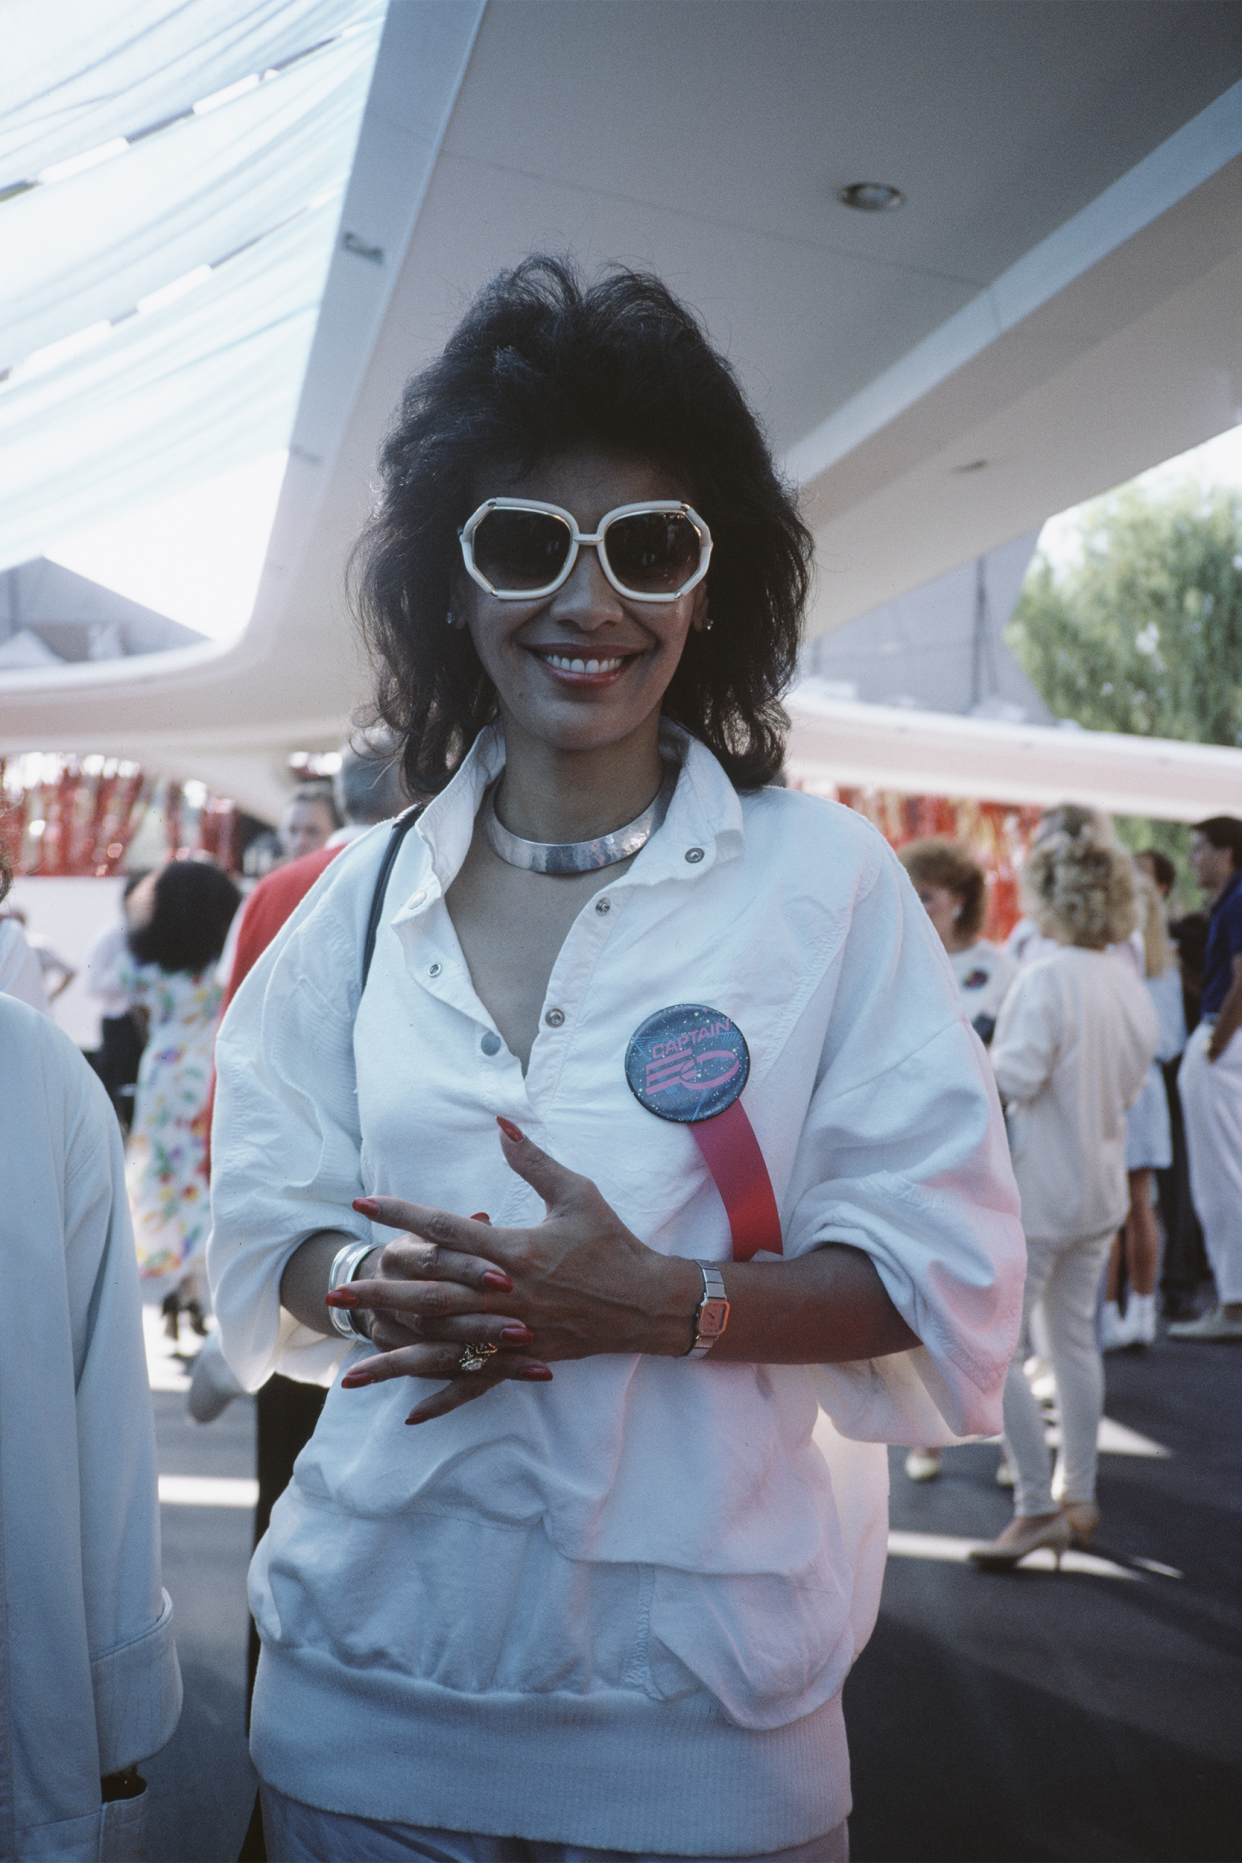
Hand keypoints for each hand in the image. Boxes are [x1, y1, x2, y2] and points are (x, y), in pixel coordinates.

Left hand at [328, 1118, 696, 1423]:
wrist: (647, 1301)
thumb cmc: (612, 1242)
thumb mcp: (576, 1194)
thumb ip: (533, 1161)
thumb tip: (501, 1125)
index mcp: (513, 1249)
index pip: (446, 1229)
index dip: (403, 1215)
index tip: (366, 1204)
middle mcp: (505, 1294)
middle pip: (430, 1293)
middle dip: (380, 1293)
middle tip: (337, 1295)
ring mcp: (512, 1332)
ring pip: (443, 1347)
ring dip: (394, 1357)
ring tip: (350, 1369)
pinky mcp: (523, 1359)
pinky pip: (478, 1383)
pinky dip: (443, 1399)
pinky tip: (409, 1414)